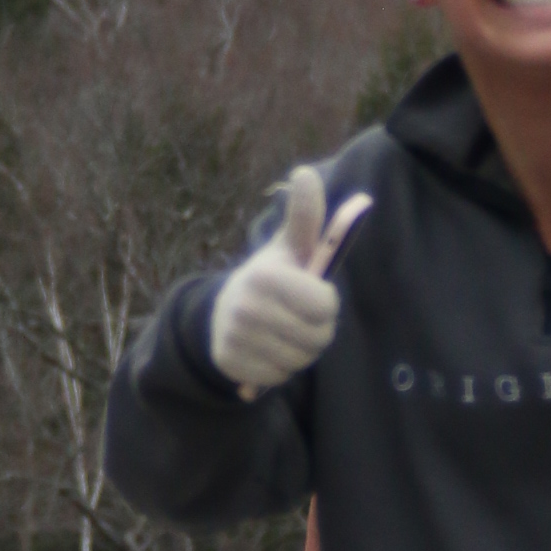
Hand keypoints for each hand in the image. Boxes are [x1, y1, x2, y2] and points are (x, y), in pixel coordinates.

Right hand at [209, 169, 373, 393]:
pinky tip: (266, 350)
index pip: (325, 307)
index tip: (312, 294)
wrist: (223, 312)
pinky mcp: (229, 364)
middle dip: (316, 331)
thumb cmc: (274, 276)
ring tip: (282, 332)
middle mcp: (246, 307)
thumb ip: (306, 215)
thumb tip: (305, 172)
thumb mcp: (292, 246)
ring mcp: (235, 337)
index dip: (326, 304)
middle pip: (317, 338)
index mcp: (266, 275)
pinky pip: (278, 378)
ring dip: (300, 352)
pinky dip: (279, 369)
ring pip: (299, 361)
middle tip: (298, 317)